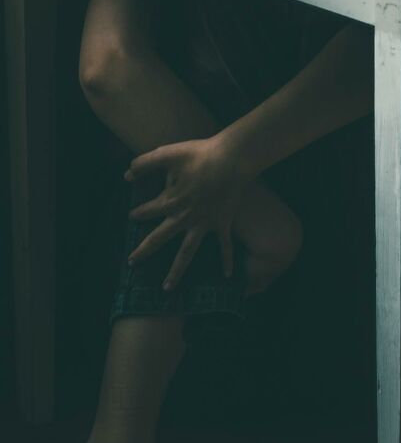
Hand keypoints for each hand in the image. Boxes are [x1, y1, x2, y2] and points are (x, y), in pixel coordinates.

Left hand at [125, 133, 251, 289]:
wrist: (231, 160)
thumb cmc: (199, 154)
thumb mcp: (167, 154)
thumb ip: (144, 163)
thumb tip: (126, 175)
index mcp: (170, 201)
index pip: (148, 211)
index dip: (138, 214)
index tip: (132, 216)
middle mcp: (184, 218)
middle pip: (159, 239)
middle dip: (144, 251)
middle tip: (131, 263)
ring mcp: (203, 224)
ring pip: (186, 253)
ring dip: (176, 271)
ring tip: (167, 288)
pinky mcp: (222, 223)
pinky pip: (224, 246)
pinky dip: (226, 260)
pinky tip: (227, 276)